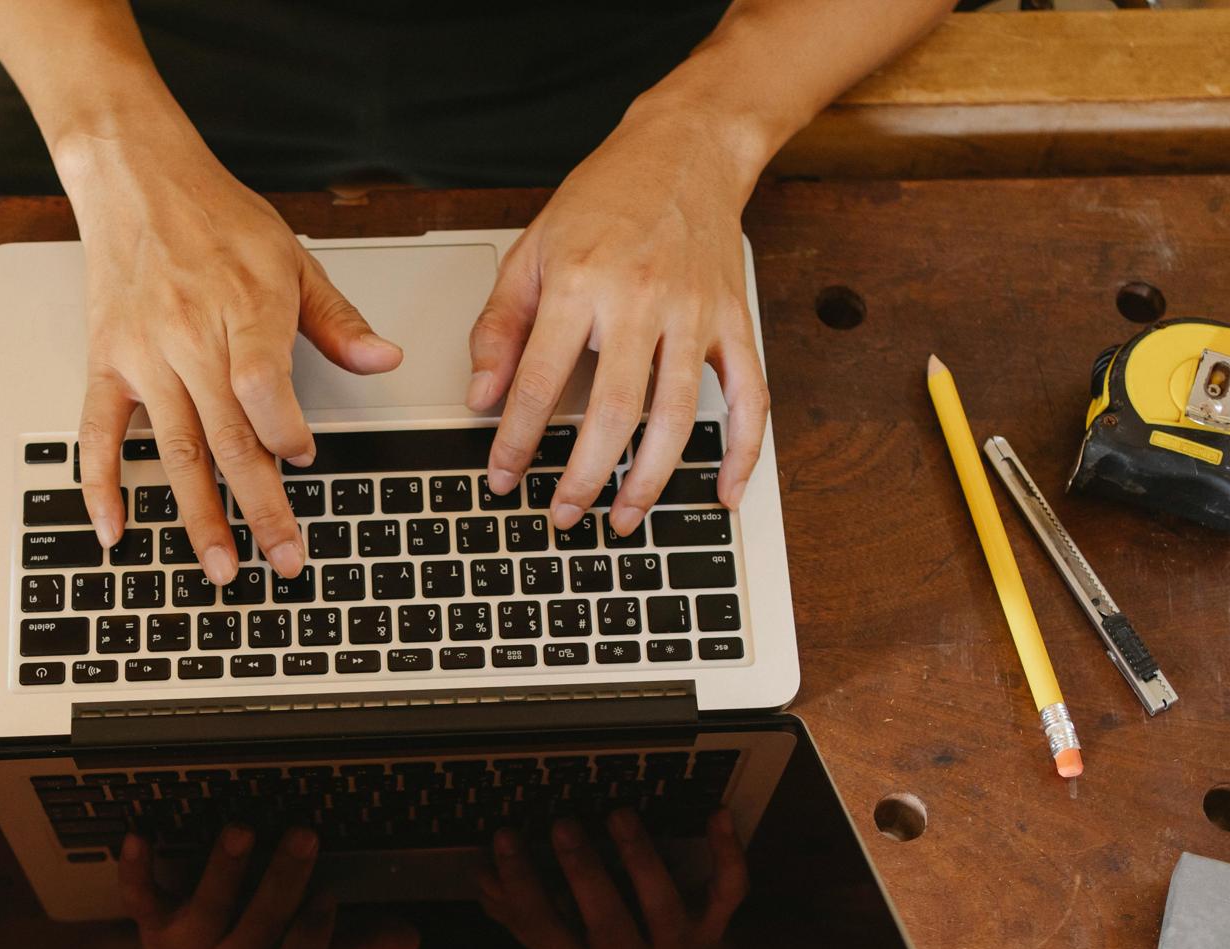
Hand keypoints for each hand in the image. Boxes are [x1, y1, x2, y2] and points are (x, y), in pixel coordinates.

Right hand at [69, 141, 402, 583]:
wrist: (135, 179)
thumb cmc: (216, 216)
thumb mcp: (292, 258)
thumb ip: (337, 320)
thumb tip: (386, 360)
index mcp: (244, 308)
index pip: (262, 388)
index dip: (285, 433)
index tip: (306, 459)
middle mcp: (189, 337)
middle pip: (227, 436)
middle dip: (259, 506)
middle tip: (283, 559)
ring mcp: (143, 356)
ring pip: (175, 450)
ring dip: (198, 515)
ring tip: (223, 566)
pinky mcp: (107, 363)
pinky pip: (98, 435)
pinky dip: (103, 487)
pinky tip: (116, 531)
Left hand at [122, 826, 418, 948]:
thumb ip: (356, 943)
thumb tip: (411, 937)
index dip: (314, 928)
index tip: (328, 896)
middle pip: (261, 924)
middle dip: (282, 882)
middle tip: (304, 836)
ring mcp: (193, 946)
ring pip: (209, 908)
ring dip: (224, 869)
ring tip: (240, 830)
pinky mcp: (155, 929)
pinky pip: (142, 900)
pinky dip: (137, 871)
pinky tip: (138, 839)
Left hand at [467, 108, 768, 535]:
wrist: (685, 150)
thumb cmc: (604, 200)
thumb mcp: (532, 251)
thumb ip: (500, 327)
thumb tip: (481, 399)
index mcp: (580, 283)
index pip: (538, 381)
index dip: (516, 440)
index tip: (502, 477)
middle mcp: (640, 300)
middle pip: (612, 411)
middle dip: (584, 476)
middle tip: (562, 515)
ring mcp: (695, 314)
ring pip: (677, 416)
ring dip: (650, 478)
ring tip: (623, 518)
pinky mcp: (734, 321)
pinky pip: (748, 397)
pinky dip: (741, 452)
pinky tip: (724, 493)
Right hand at [476, 809, 747, 948]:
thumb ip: (523, 919)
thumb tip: (483, 876)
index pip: (542, 928)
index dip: (520, 883)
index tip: (504, 837)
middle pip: (607, 922)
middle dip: (586, 873)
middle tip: (564, 825)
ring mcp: (675, 948)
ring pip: (664, 907)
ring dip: (643, 860)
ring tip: (619, 815)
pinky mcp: (714, 931)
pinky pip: (727, 893)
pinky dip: (727, 854)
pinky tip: (716, 814)